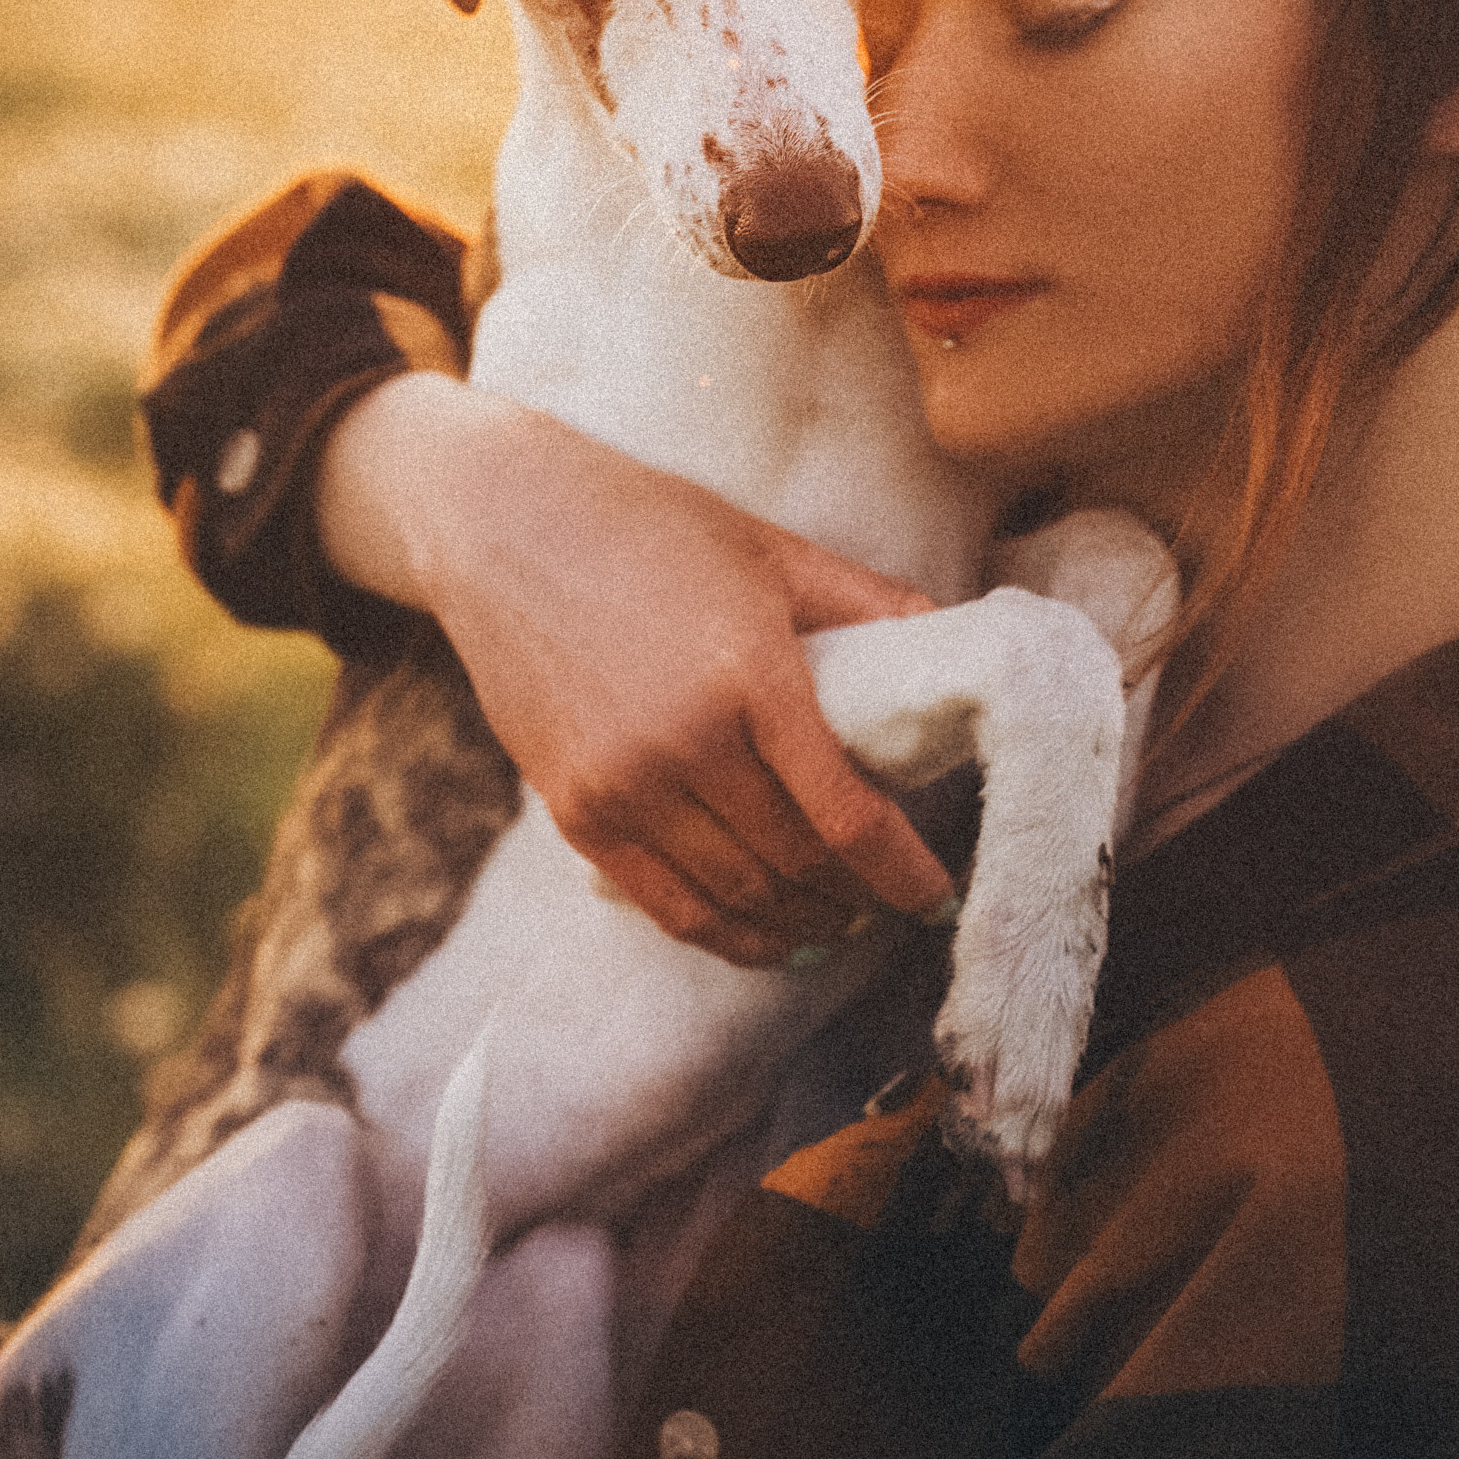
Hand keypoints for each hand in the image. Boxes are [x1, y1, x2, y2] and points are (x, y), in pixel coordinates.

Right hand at [317, 376, 957, 964]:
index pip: (845, 815)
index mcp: (750, 676)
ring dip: (799, 926)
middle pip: (795, 866)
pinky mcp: (574, 810)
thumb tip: (954, 637)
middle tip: (894, 902)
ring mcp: (621, 785)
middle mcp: (684, 743)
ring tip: (838, 920)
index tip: (937, 896)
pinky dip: (725, 934)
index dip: (903, 872)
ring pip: (734, 898)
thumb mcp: (773, 551)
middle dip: (857, 898)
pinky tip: (764, 933)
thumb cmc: (652, 525)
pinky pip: (666, 903)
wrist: (504, 523)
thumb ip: (867, 602)